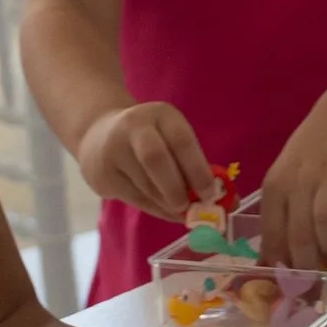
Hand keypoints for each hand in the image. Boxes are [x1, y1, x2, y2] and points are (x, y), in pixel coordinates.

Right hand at [79, 98, 213, 220]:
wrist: (97, 133)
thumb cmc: (151, 140)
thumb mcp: (171, 139)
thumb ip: (196, 166)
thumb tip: (229, 203)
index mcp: (161, 115)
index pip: (181, 140)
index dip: (197, 169)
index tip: (210, 193)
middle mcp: (134, 127)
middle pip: (155, 159)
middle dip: (176, 188)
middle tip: (189, 207)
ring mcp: (114, 150)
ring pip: (145, 185)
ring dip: (167, 204)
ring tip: (181, 211)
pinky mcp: (102, 174)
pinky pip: (134, 198)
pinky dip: (155, 209)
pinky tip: (165, 210)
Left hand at [258, 102, 326, 269]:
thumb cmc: (311, 157)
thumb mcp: (287, 183)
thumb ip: (280, 221)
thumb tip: (267, 266)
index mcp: (276, 187)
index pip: (273, 234)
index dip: (280, 263)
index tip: (288, 284)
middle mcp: (299, 182)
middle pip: (299, 233)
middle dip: (306, 264)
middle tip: (315, 279)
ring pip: (325, 219)